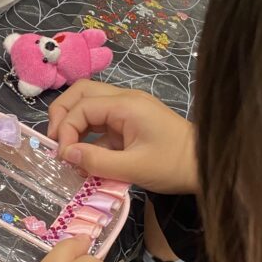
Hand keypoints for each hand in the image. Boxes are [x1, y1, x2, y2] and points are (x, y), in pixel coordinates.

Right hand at [47, 80, 197, 194]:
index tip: (62, 156)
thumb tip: (65, 154)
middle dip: (62, 115)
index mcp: (126, 105)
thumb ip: (96, 161)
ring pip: (89, 104)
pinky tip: (85, 157)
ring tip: (66, 150)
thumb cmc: (174, 165)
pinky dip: (88, 135)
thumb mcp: (134, 168)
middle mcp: (125, 99)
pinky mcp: (131, 122)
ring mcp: (128, 109)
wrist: (206, 166)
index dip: (65, 129)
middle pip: (81, 93)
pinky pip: (101, 121)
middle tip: (55, 143)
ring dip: (73, 124)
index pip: (82, 106)